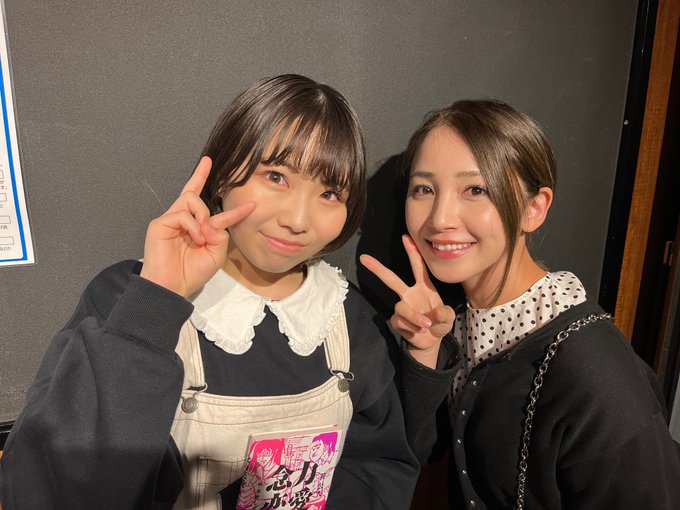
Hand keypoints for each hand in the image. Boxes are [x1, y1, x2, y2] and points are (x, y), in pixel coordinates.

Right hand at [139, 156, 254, 297]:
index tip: (251, 205)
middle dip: (200, 175)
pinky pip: (182, 214)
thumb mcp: (216, 254)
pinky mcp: (160, 223)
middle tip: (208, 162)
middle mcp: (185, 221)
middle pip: (191, 191)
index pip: (214, 213)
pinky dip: (193, 226)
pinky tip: (196, 239)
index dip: (234, 210)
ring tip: (204, 233)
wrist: (172, 286)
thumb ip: (220, 235)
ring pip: (190, 197)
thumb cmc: (192, 272)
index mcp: (199, 229)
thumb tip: (211, 221)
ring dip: (202, 213)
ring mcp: (172, 220)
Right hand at [359, 235, 454, 367]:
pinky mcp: (397, 320)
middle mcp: (410, 294)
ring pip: (401, 307)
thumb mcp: (448, 318)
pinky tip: (418, 331)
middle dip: (378, 268)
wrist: (432, 340)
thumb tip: (436, 313)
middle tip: (364, 258)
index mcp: (424, 287)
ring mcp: (402, 306)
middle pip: (391, 279)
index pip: (417, 266)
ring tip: (426, 325)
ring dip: (414, 317)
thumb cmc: (440, 323)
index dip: (412, 252)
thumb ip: (445, 315)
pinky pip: (401, 321)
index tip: (406, 237)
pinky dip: (412, 327)